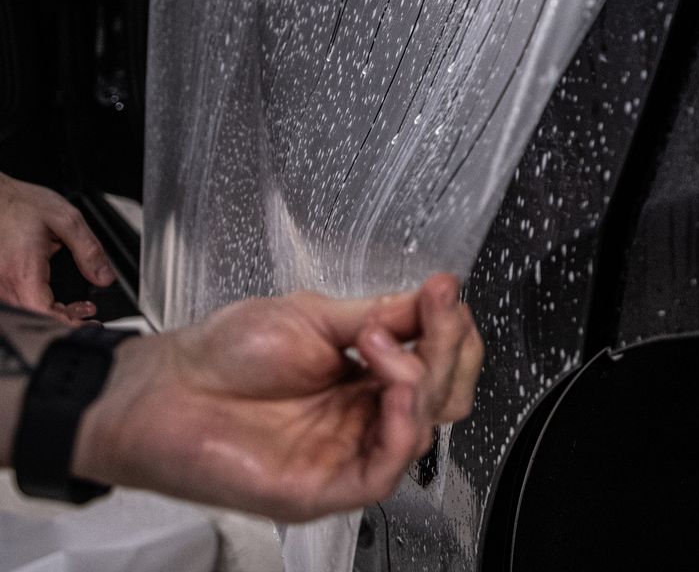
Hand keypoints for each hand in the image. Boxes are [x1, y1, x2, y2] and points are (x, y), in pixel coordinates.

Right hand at [0, 173, 114, 320]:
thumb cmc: (21, 204)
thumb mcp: (67, 220)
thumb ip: (89, 251)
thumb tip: (105, 276)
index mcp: (23, 271)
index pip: (44, 313)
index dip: (68, 322)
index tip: (89, 321)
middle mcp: (5, 282)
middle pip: (34, 316)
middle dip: (65, 318)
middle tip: (87, 310)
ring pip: (24, 310)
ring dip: (51, 312)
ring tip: (76, 305)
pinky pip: (16, 299)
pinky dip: (36, 303)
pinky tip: (50, 296)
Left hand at [76, 274, 483, 522]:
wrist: (163, 390)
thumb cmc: (221, 355)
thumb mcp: (315, 315)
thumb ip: (382, 312)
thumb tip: (440, 293)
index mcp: (366, 377)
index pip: (439, 361)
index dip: (452, 329)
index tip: (441, 292)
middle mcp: (365, 416)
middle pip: (446, 395)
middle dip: (447, 348)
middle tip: (427, 313)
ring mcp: (348, 453)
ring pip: (425, 430)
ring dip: (420, 377)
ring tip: (375, 343)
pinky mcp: (327, 489)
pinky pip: (387, 469)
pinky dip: (403, 424)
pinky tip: (393, 387)